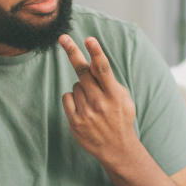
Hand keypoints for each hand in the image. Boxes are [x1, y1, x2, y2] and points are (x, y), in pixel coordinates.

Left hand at [59, 35, 140, 166]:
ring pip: (76, 85)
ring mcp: (86, 112)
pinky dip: (72, 99)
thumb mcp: (123, 98)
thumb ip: (109, 81)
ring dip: (82, 89)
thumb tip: (94, 61)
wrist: (117, 148)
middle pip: (82, 71)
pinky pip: (67, 97)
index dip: (96, 53)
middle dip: (72, 52)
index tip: (89, 40)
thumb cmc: (120, 117)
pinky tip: (82, 108)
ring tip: (93, 103)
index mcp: (114, 94)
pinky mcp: (75, 121)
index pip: (104, 69)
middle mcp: (100, 102)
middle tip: (63, 38)